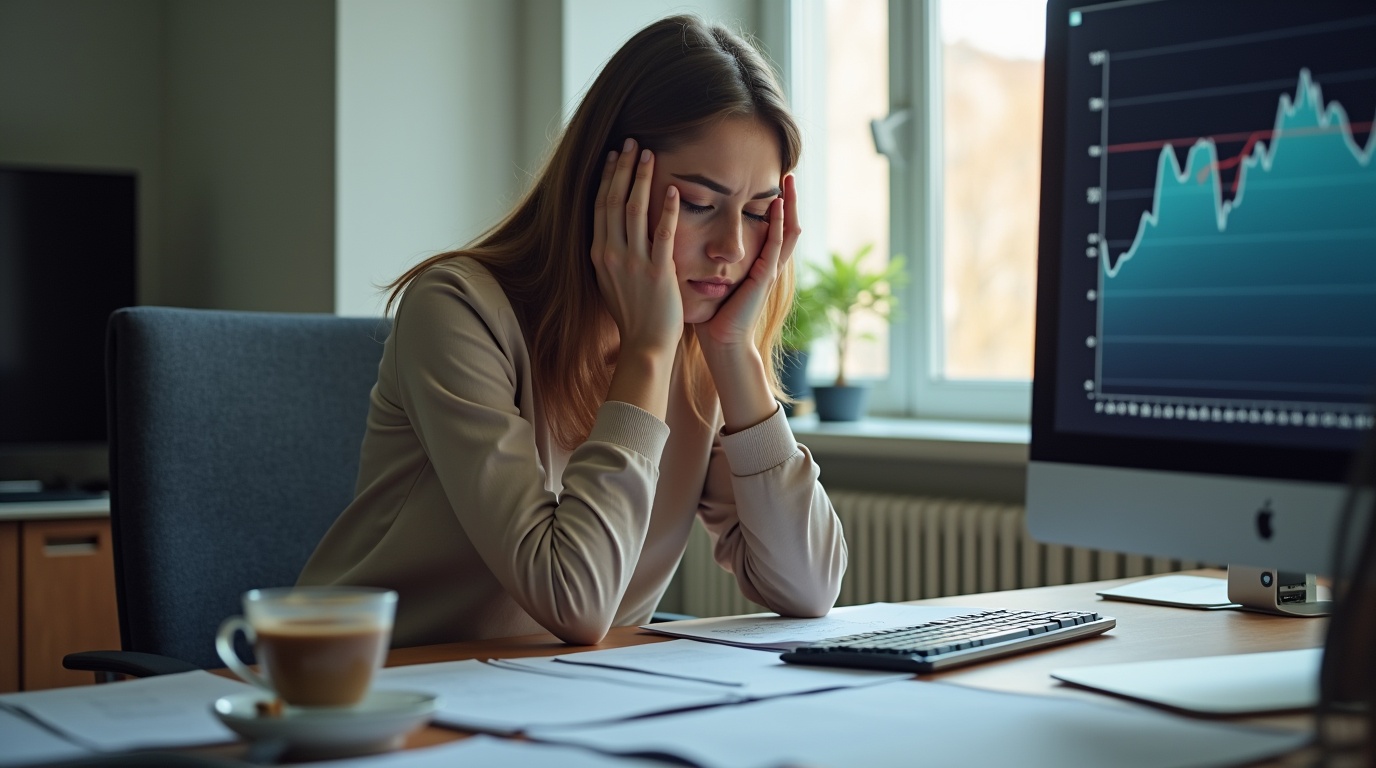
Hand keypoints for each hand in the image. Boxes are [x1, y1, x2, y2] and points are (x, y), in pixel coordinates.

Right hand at [590, 139, 683, 357]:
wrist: (645, 344)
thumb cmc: (633, 314)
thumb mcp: (611, 281)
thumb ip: (610, 253)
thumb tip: (613, 231)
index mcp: (598, 255)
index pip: (599, 206)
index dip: (607, 177)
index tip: (615, 155)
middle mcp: (610, 254)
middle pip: (612, 200)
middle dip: (623, 167)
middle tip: (633, 142)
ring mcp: (632, 262)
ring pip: (633, 209)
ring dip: (641, 178)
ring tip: (650, 154)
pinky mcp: (657, 271)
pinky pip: (661, 232)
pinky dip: (666, 208)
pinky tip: (673, 188)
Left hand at [697, 173, 800, 351]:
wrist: (722, 343)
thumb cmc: (712, 316)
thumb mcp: (711, 279)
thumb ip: (706, 260)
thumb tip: (683, 237)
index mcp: (756, 264)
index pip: (770, 228)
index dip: (771, 206)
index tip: (766, 181)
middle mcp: (768, 265)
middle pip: (786, 224)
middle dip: (788, 199)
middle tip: (787, 171)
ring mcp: (770, 271)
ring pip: (788, 231)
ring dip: (790, 204)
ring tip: (789, 179)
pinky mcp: (766, 278)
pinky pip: (777, 245)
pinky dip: (778, 224)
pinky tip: (777, 205)